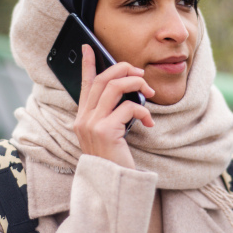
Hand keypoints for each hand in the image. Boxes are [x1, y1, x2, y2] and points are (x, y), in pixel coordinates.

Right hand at [73, 45, 154, 168]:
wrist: (112, 184)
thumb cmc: (114, 159)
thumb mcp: (109, 133)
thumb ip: (112, 114)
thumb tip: (129, 90)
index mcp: (83, 117)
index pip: (84, 84)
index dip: (87, 64)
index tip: (88, 47)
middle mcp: (83, 118)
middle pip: (101, 79)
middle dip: (123, 70)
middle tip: (140, 74)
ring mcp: (92, 124)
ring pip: (113, 87)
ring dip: (135, 84)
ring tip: (149, 93)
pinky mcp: (105, 131)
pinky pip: (127, 108)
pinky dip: (142, 110)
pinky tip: (148, 122)